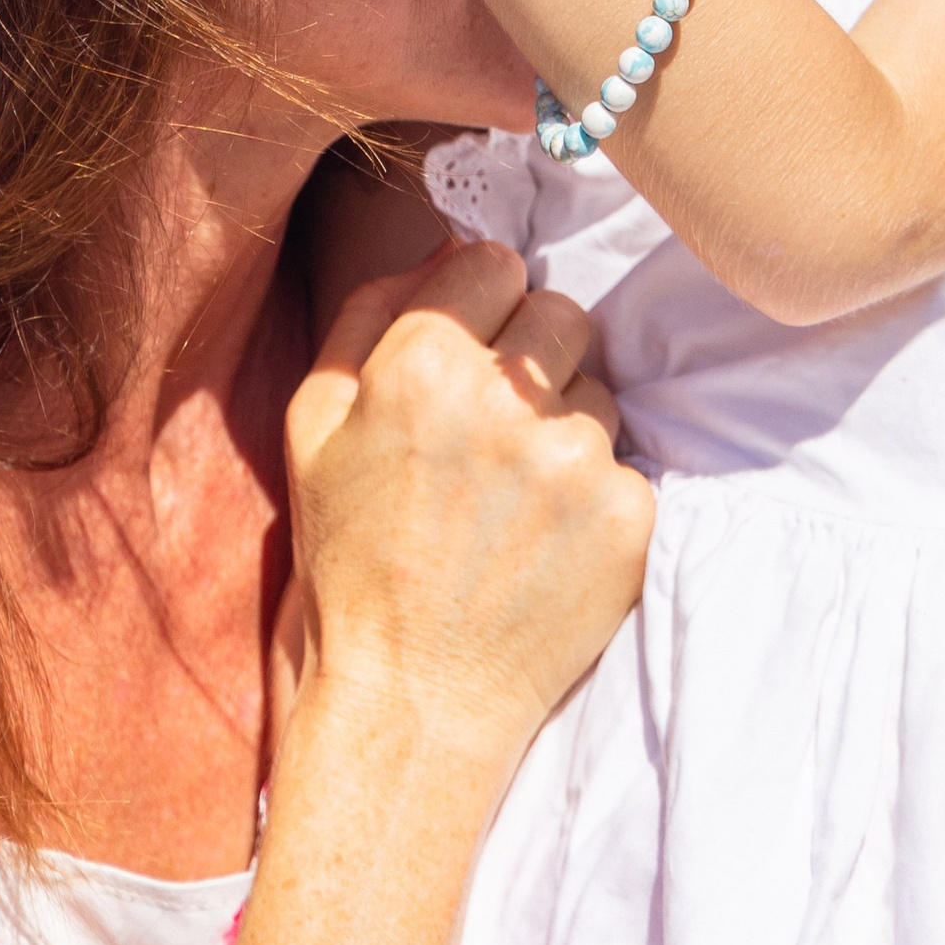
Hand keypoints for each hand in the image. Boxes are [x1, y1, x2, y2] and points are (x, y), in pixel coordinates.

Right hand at [283, 242, 651, 776]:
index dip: (481, 309)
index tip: (467, 359)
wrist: (413, 696)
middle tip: (492, 431)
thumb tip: (450, 248)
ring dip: (564, 428)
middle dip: (531, 357)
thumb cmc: (352, 557)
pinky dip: (595, 498)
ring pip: (597, 392)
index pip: (496, 262)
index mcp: (422, 363)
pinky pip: (628, 466)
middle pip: (561, 314)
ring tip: (512, 499)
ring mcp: (576, 459)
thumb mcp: (315, 425)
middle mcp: (506, 399)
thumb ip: (372, 313)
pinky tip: (545, 542)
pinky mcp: (629, 515)